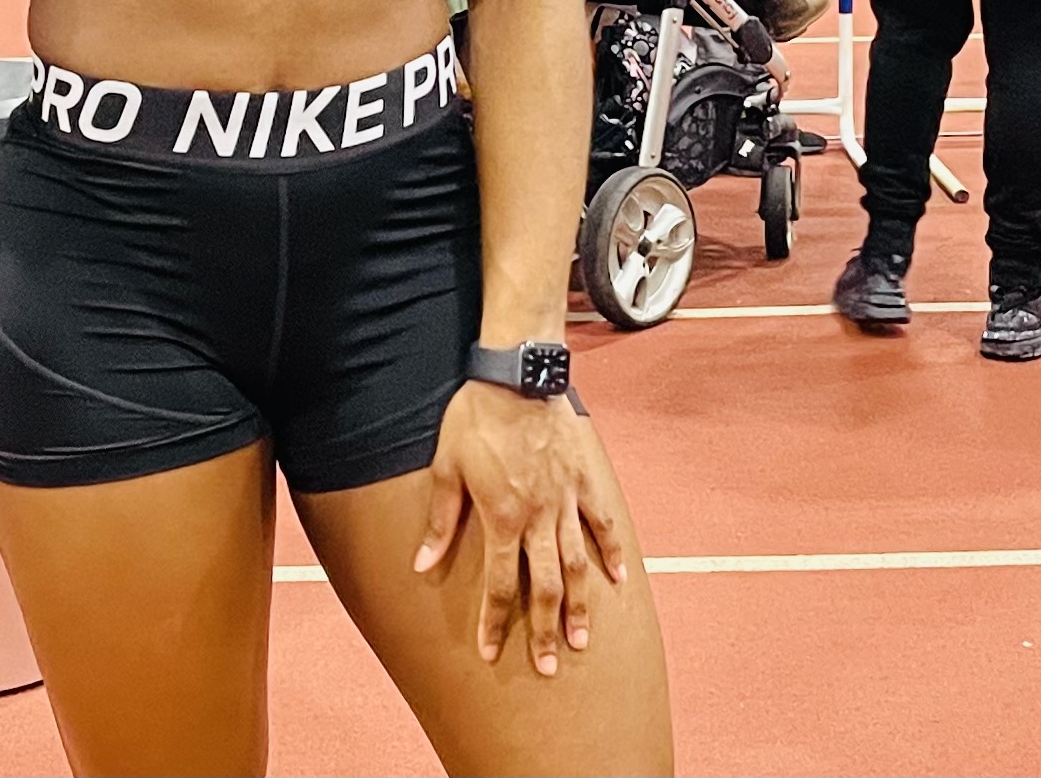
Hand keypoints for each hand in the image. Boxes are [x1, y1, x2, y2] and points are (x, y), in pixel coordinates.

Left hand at [414, 382, 629, 675]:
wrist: (517, 375)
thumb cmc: (476, 417)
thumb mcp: (446, 467)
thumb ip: (440, 519)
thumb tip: (422, 564)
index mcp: (502, 518)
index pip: (500, 584)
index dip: (496, 622)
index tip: (492, 652)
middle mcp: (538, 517)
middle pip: (546, 586)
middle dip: (544, 630)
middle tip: (550, 666)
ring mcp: (565, 500)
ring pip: (578, 563)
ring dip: (580, 605)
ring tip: (582, 639)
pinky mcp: (583, 480)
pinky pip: (602, 522)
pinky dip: (611, 551)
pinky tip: (618, 580)